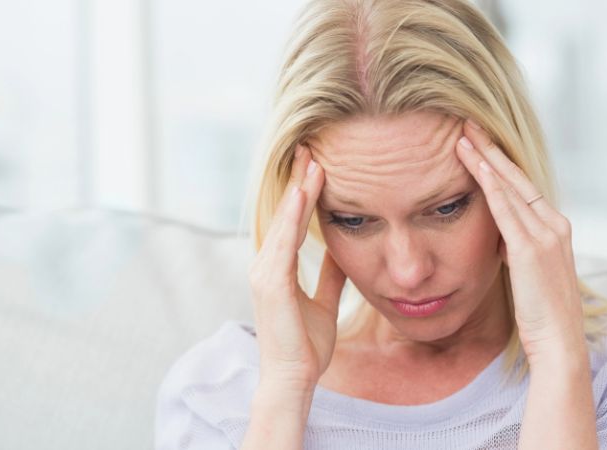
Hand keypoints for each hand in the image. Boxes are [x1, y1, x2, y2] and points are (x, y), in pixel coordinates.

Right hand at [248, 144, 346, 392]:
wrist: (295, 377)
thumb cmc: (306, 345)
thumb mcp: (323, 301)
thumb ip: (329, 276)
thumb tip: (342, 252)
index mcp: (278, 268)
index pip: (293, 222)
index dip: (304, 193)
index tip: (317, 165)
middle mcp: (266, 265)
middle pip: (284, 214)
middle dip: (298, 181)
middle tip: (311, 147)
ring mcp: (264, 273)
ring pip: (283, 222)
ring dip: (297, 190)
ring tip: (311, 160)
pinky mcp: (270, 284)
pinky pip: (283, 242)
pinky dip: (293, 217)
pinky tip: (304, 194)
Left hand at [455, 120, 585, 364]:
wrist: (559, 343)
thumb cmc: (541, 313)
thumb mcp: (529, 272)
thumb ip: (517, 248)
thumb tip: (499, 236)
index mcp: (555, 228)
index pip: (523, 186)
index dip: (500, 162)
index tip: (479, 142)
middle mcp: (554, 224)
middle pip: (517, 177)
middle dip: (490, 149)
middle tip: (467, 124)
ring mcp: (545, 235)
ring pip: (509, 186)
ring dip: (484, 158)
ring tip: (461, 135)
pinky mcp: (530, 250)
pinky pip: (505, 209)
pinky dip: (488, 184)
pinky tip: (473, 164)